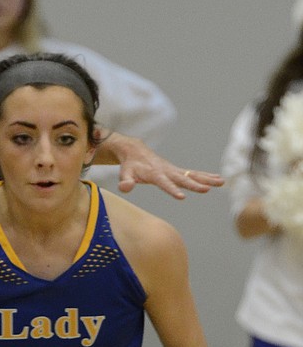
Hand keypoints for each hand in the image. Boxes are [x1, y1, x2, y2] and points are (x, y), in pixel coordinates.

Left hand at [103, 132, 223, 199]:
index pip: (164, 183)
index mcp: (154, 173)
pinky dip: (206, 175)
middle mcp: (167, 171)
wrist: (135, 150)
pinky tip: (218, 179)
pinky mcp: (177, 171)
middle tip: (207, 189)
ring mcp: (173, 170)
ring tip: (221, 182)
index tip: (182, 197)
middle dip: (194, 184)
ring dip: (206, 178)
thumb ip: (125, 182)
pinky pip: (193, 173)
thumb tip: (125, 188)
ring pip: (192, 174)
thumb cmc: (129, 165)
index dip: (172, 189)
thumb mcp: (124, 174)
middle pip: (183, 179)